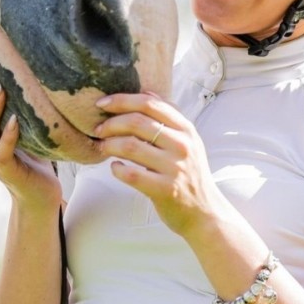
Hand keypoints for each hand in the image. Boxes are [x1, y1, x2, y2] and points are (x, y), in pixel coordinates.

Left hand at [94, 92, 224, 238]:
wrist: (205, 212)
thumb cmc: (189, 173)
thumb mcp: (188, 140)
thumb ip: (168, 117)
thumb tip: (145, 91)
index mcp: (185, 128)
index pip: (150, 103)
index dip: (122, 100)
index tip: (102, 103)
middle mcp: (182, 145)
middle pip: (137, 122)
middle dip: (111, 123)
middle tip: (99, 129)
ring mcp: (175, 167)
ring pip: (131, 146)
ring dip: (110, 145)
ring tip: (103, 147)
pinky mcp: (166, 190)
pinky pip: (132, 174)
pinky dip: (118, 169)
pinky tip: (115, 168)